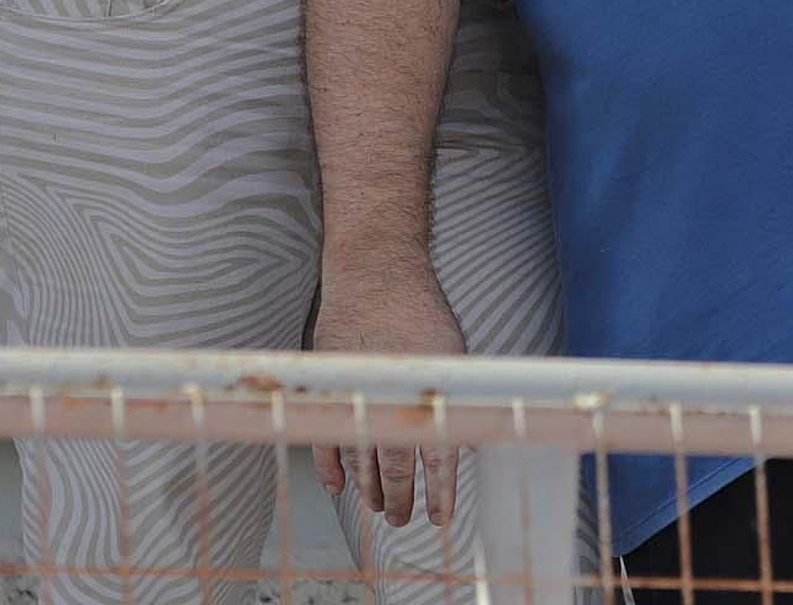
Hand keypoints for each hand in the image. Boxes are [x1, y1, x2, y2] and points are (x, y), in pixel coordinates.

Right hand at [312, 264, 466, 527]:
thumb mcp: (451, 352)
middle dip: (399, 497)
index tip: (440, 518)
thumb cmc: (418, 309)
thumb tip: (466, 440)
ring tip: (377, 507)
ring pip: (360, 458)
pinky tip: (337, 486)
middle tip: (402, 519)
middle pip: (393, 466)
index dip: (439, 492)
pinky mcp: (330, 387)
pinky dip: (331, 465)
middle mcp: (388, 401)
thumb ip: (453, 397)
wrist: (375, 273)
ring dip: (368, 488)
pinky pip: (326, 437)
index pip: (437, 458)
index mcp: (424, 394)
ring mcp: (355, 396)